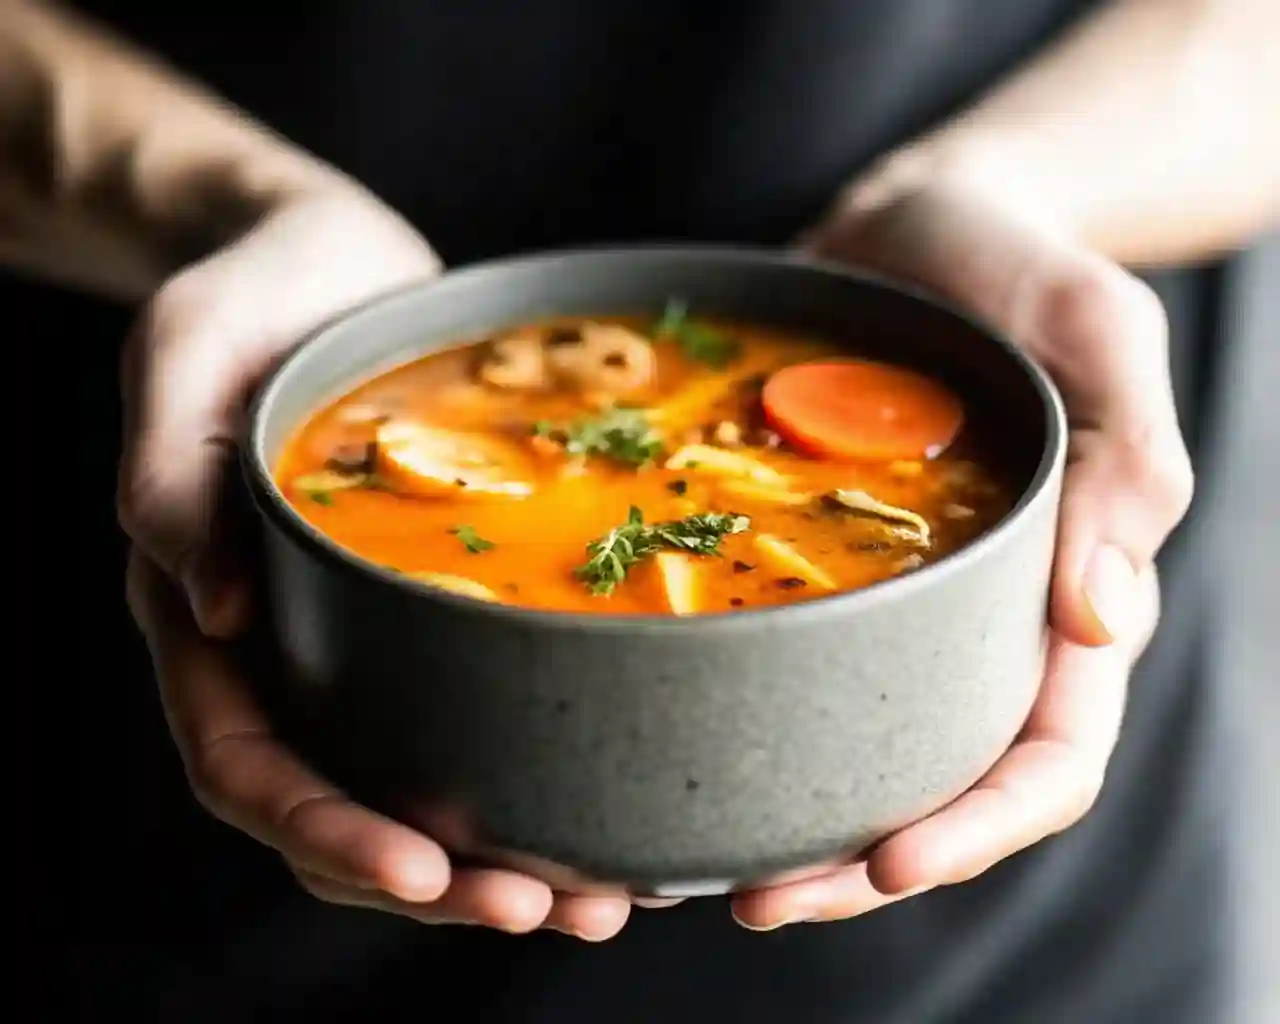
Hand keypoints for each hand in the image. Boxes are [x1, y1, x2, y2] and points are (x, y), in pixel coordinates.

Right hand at [119, 183, 633, 939]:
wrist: (327, 259)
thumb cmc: (249, 294)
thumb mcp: (187, 348)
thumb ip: (168, 468)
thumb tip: (210, 609)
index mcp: (203, 609)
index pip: (246, 763)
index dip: (328, 831)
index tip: (424, 874)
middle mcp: (282, 646)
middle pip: (340, 807)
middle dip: (437, 880)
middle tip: (551, 910)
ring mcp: (357, 632)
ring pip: (413, 782)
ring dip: (496, 857)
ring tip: (600, 895)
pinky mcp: (429, 604)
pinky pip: (474, 707)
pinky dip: (531, 765)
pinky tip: (611, 790)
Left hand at [731, 170, 1193, 928]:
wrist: (912, 225)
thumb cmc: (1019, 266)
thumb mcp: (1096, 330)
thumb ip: (1129, 458)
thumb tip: (1106, 616)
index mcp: (1062, 594)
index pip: (1048, 753)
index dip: (980, 827)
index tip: (890, 864)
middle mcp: (971, 622)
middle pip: (935, 786)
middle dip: (860, 865)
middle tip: (757, 899)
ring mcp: (886, 602)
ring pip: (849, 748)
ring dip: (788, 822)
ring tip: (696, 866)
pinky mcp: (810, 568)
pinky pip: (775, 663)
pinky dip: (730, 719)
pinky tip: (661, 746)